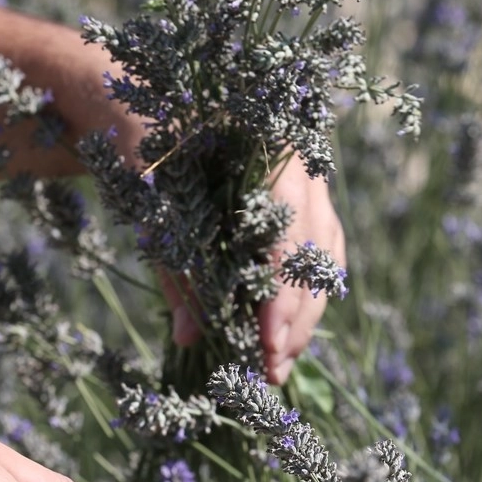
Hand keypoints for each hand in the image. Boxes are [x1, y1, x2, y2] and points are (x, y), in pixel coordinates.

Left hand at [160, 157, 344, 384]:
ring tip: (280, 365)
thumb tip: (187, 336)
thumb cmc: (156, 151)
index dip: (280, 295)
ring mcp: (313, 185)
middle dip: (296, 320)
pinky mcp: (311, 204)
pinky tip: (290, 335)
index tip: (268, 345)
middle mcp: (302, 166)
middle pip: (314, 255)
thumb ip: (176, 266)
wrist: (161, 110)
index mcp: (267, 152)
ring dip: (306, 317)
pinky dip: (308, 297)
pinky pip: (323, 256)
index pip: (287, 237)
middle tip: (273, 371)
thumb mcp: (157, 204)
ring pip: (325, 260)